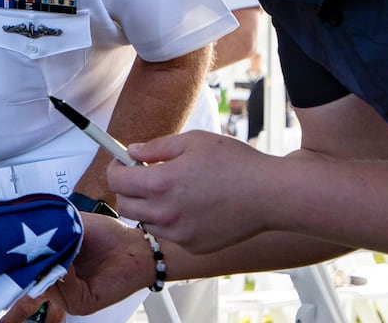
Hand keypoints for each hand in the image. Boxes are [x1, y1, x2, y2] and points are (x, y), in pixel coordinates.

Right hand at [0, 214, 155, 320]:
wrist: (135, 247)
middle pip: (27, 280)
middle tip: (4, 260)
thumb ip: (47, 225)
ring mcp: (65, 295)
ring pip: (42, 283)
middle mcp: (55, 281)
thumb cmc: (107, 236)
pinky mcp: (79, 303)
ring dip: (42, 266)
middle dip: (17, 270)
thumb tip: (22, 226)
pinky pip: (62, 287)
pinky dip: (64, 271)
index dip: (8, 264)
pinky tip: (69, 260)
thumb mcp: (70, 224)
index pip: (22, 267)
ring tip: (45, 250)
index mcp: (49, 262)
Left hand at [113, 130, 275, 253]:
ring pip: (145, 221)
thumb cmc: (237, 164)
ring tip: (173, 190)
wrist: (271, 195)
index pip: (116, 180)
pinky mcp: (193, 245)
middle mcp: (166, 212)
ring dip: (148, 206)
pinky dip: (171, 221)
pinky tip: (192, 206)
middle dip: (128, 188)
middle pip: (124, 205)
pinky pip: (169, 234)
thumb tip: (132, 152)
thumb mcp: (193, 141)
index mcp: (161, 183)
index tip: (122, 163)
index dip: (116, 167)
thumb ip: (156, 147)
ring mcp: (179, 233)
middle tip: (145, 176)